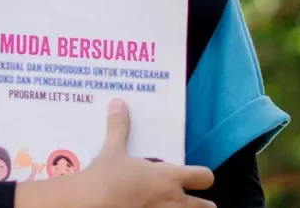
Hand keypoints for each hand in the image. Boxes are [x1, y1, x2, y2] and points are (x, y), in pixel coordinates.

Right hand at [77, 99, 214, 207]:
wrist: (92, 203)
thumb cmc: (106, 178)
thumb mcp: (112, 151)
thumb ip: (119, 128)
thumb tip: (118, 103)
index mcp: (168, 177)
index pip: (204, 176)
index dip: (202, 176)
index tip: (195, 177)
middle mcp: (174, 200)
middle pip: (208, 207)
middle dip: (202, 205)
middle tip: (190, 202)